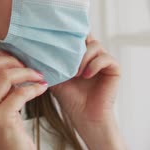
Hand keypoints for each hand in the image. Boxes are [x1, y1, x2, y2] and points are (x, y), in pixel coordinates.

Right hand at [0, 49, 47, 149]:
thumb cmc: (6, 134)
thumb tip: (6, 55)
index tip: (10, 56)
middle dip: (11, 60)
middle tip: (26, 66)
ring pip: (4, 76)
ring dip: (26, 72)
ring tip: (37, 76)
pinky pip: (19, 92)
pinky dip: (34, 87)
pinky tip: (41, 88)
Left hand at [50, 34, 123, 149]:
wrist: (85, 117)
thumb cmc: (71, 99)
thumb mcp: (56, 77)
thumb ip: (50, 63)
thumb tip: (35, 50)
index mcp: (81, 54)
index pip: (77, 35)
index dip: (70, 32)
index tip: (59, 34)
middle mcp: (94, 55)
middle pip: (87, 35)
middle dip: (75, 44)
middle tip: (66, 56)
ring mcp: (104, 61)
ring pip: (95, 45)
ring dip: (83, 58)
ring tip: (76, 73)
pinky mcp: (114, 69)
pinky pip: (106, 58)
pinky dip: (94, 65)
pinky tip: (86, 75)